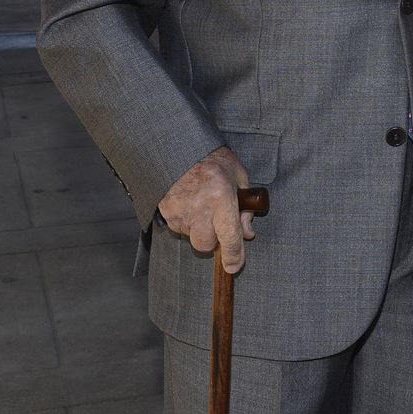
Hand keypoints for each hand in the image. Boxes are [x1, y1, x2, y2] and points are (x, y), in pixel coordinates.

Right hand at [157, 146, 256, 273]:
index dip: (234, 256)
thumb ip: (246, 207)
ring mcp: (180, 212)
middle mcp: (199, 208)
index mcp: (221, 198)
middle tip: (216, 222)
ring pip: (191, 237)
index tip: (234, 266)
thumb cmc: (212, 159)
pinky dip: (185, 221)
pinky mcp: (165, 212)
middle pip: (205, 245)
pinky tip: (188, 202)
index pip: (229, 237)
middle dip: (213, 240)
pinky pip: (178, 227)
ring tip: (201, 204)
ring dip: (198, 228)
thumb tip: (248, 233)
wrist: (178, 146)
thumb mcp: (238, 176)